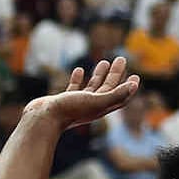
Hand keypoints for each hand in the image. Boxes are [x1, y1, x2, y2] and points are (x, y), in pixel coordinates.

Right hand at [23, 58, 138, 129]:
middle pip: (108, 88)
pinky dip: (78, 79)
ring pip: (93, 87)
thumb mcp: (97, 100)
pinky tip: (79, 70)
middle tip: (121, 59)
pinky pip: (74, 88)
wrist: (43, 119)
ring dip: (100, 75)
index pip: (120, 97)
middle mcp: (91, 106)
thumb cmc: (70, 110)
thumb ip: (116, 93)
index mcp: (101, 107)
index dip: (129, 88)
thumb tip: (134, 85)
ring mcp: (78, 104)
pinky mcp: (64, 101)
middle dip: (116, 74)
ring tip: (104, 62)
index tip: (136, 76)